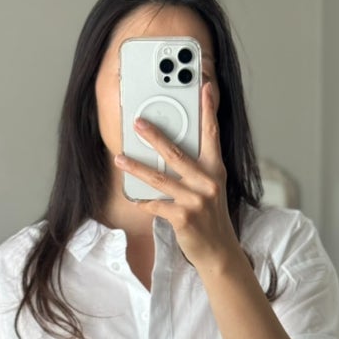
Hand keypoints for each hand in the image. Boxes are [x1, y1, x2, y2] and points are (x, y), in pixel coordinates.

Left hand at [113, 81, 241, 269]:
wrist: (218, 251)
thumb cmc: (210, 217)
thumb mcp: (210, 189)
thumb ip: (195, 170)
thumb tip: (166, 152)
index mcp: (216, 170)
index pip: (213, 134)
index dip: (209, 110)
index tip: (205, 87)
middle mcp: (208, 182)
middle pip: (177, 153)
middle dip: (155, 136)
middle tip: (137, 123)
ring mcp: (196, 201)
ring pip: (160, 178)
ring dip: (136, 168)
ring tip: (120, 158)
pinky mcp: (184, 218)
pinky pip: (156, 204)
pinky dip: (144, 201)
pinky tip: (135, 197)